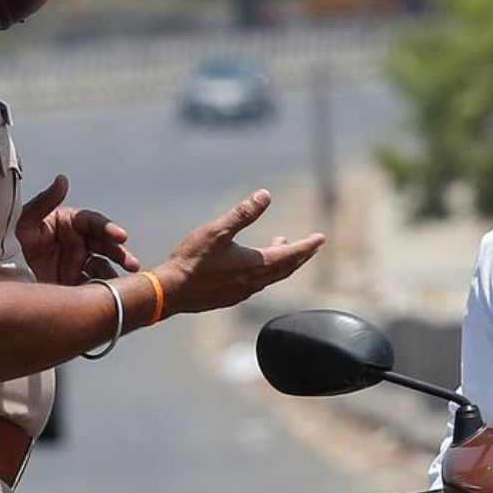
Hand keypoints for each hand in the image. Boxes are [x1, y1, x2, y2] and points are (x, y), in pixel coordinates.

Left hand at [17, 175, 140, 285]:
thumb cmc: (6, 241)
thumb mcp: (23, 221)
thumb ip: (45, 202)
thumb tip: (62, 179)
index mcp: (68, 224)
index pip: (93, 223)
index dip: (108, 228)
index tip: (120, 236)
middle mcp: (76, 243)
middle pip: (105, 246)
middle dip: (120, 254)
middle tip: (132, 264)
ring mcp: (76, 266)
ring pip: (103, 268)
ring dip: (115, 275)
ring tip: (123, 286)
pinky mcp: (73, 286)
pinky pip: (92, 288)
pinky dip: (102, 293)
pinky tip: (108, 299)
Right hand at [154, 189, 324, 315]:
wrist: (170, 291)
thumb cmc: (192, 260)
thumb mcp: (217, 230)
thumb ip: (243, 213)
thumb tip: (265, 195)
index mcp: (255, 265)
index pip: (290, 254)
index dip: (307, 245)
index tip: (321, 238)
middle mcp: (253, 282)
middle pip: (286, 268)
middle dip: (301, 255)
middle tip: (313, 246)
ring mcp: (242, 292)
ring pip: (272, 276)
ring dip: (283, 262)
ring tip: (282, 245)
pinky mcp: (230, 297)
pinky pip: (257, 284)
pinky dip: (266, 271)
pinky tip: (255, 265)